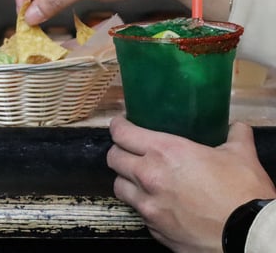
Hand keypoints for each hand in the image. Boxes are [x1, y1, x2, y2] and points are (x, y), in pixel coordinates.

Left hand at [107, 116, 275, 252]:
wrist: (250, 237)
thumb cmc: (244, 193)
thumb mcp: (241, 156)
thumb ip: (235, 137)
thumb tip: (237, 127)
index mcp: (165, 152)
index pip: (121, 133)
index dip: (118, 126)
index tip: (121, 125)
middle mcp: (149, 177)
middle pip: (113, 158)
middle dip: (119, 151)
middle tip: (129, 150)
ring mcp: (148, 206)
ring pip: (119, 187)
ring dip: (126, 180)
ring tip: (139, 178)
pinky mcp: (154, 229)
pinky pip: (138, 212)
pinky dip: (143, 205)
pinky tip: (158, 203)